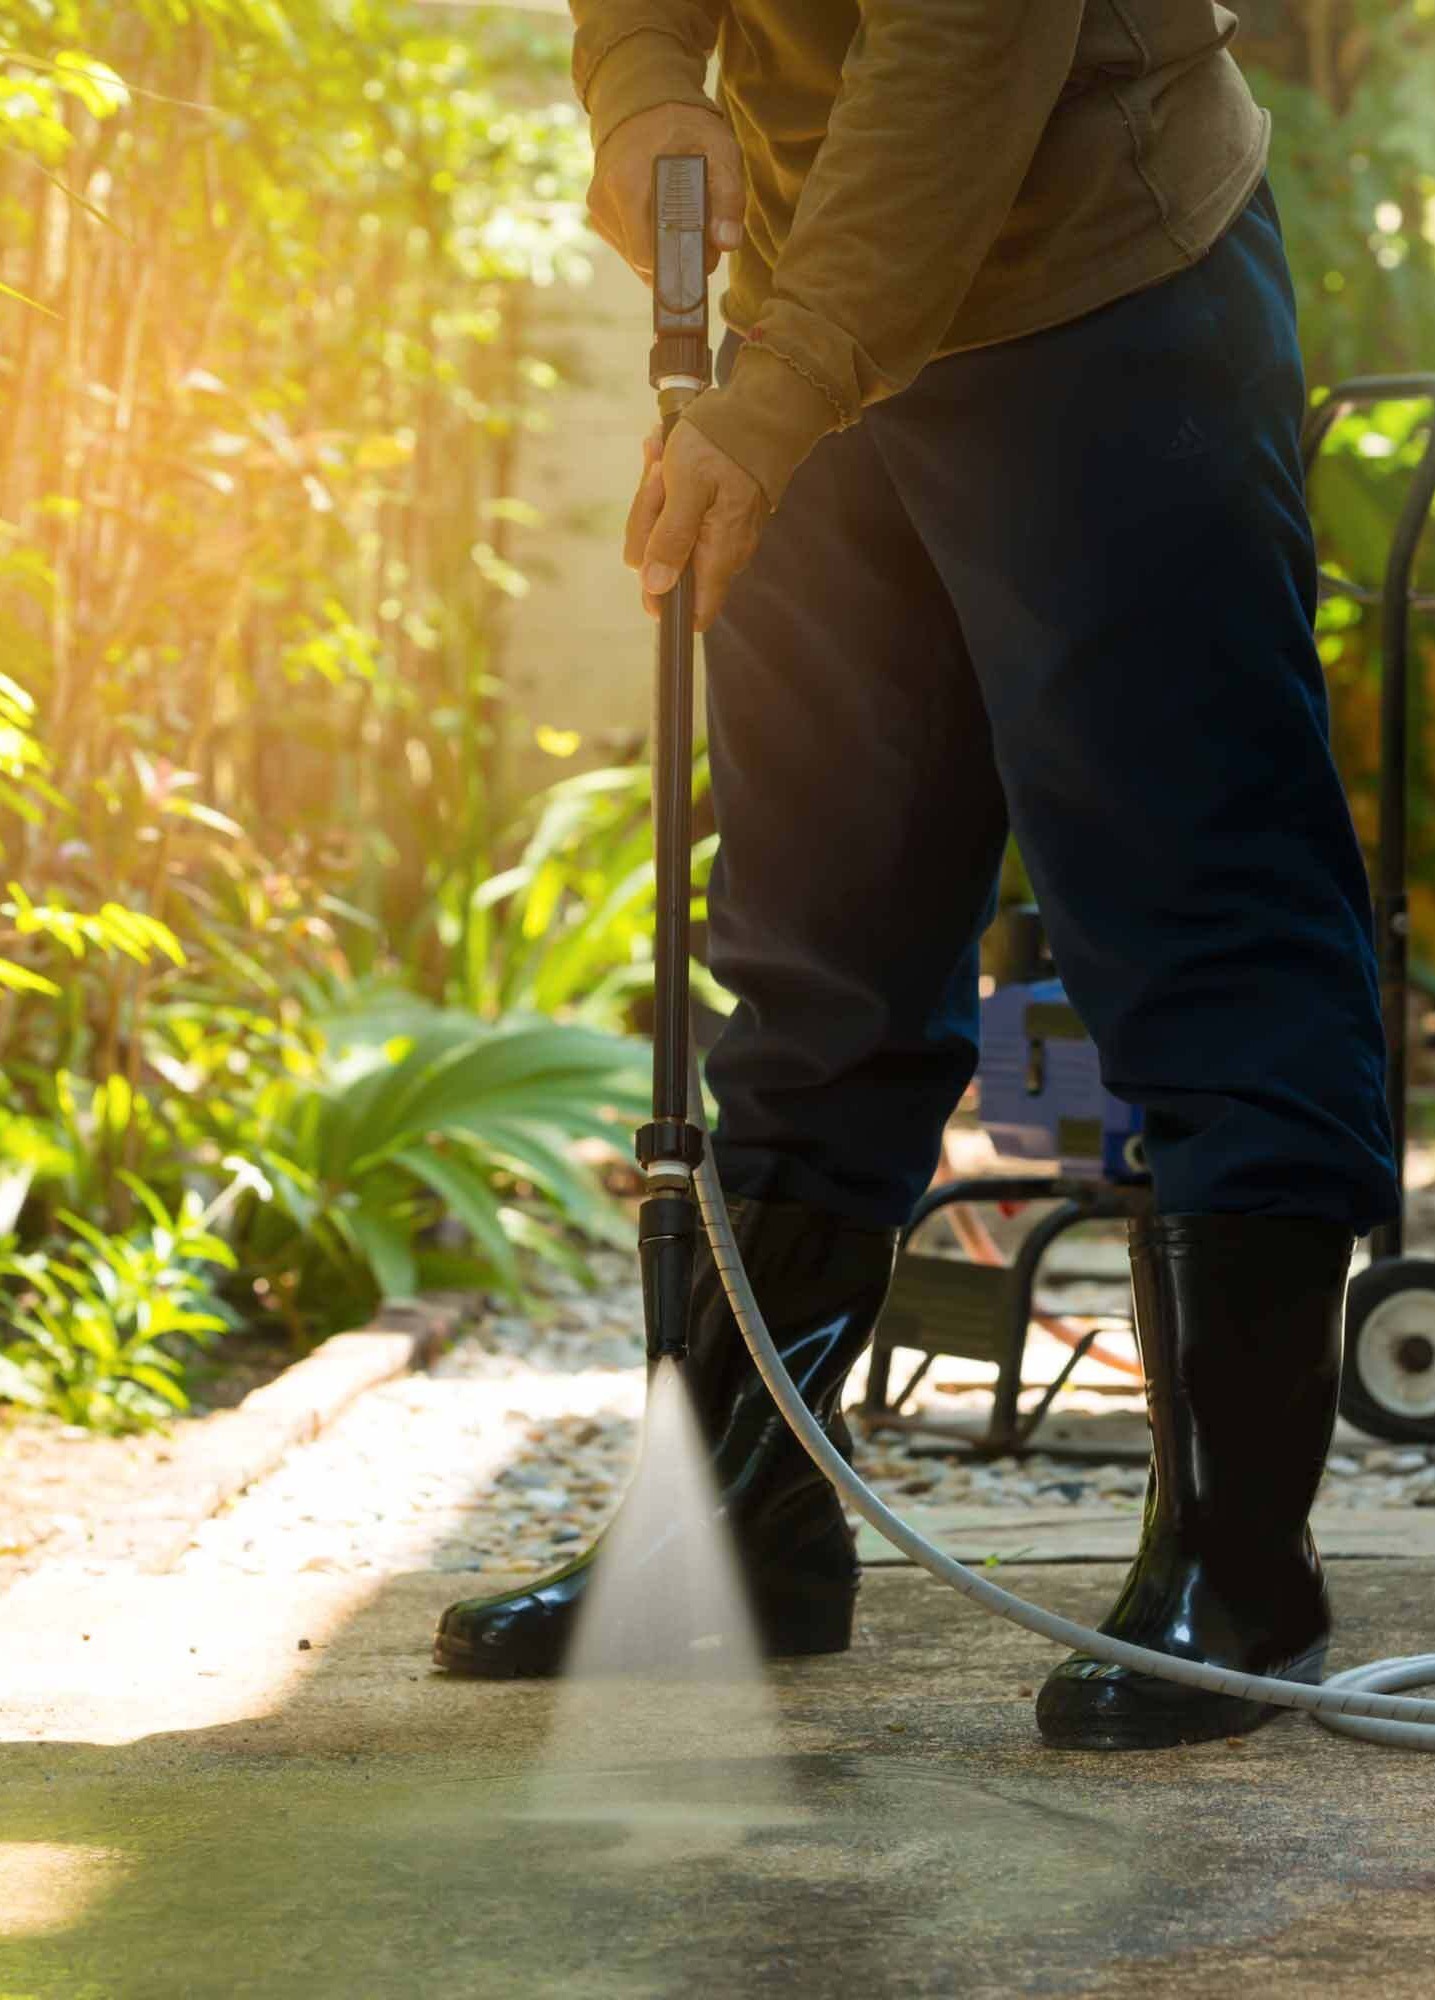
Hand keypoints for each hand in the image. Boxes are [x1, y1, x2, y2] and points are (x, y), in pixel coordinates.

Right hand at [587, 102, 744, 280]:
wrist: (644, 101)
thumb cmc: (685, 126)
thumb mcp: (719, 150)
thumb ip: (728, 196)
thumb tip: (727, 242)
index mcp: (628, 185)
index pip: (648, 256)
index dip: (680, 263)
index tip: (705, 252)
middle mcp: (605, 200)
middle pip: (643, 262)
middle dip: (676, 257)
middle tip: (703, 235)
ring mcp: (598, 209)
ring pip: (635, 258)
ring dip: (664, 251)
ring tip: (684, 220)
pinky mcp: (599, 213)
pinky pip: (627, 246)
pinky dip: (650, 241)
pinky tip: (664, 218)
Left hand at [625, 420, 763, 632]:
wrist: (759, 410)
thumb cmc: (722, 443)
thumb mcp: (685, 486)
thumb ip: (671, 539)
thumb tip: (655, 586)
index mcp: (718, 553)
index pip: (694, 612)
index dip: (661, 599)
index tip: (646, 559)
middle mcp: (723, 553)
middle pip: (667, 566)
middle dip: (649, 520)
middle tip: (657, 477)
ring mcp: (719, 535)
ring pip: (667, 534)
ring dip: (655, 496)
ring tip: (661, 457)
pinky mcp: (714, 515)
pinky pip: (679, 513)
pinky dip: (667, 487)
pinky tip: (666, 458)